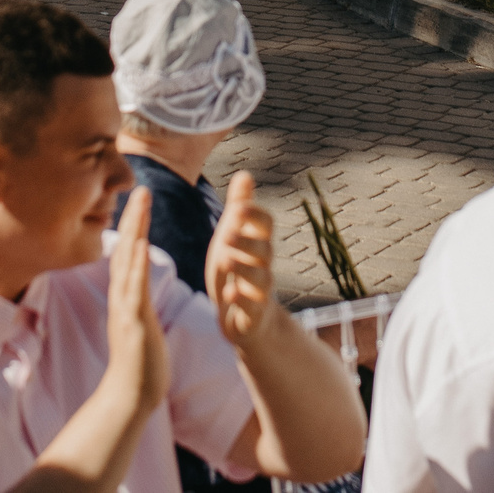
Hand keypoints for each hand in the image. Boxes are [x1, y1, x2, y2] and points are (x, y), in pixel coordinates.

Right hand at [103, 187, 169, 421]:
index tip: (141, 200)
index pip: (129, 253)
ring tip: (141, 202)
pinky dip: (137, 265)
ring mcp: (125, 308)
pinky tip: (142, 244)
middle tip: (140, 187)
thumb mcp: (140, 324)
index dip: (134, 226)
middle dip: (133, 218)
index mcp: (126, 296)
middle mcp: (121, 296)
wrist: (130, 396)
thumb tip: (141, 291)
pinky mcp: (133, 322)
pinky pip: (135, 289)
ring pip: (128, 260)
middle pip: (125, 248)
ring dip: (134, 230)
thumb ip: (138, 303)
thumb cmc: (140, 364)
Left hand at [202, 171, 281, 348]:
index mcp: (257, 244)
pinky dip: (242, 300)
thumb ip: (240, 208)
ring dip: (245, 269)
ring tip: (227, 259)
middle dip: (247, 241)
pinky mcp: (252, 315)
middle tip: (227, 233)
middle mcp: (263, 266)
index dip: (255, 214)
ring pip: (262, 279)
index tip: (237, 208)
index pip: (266, 224)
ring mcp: (260, 292)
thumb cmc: (239, 270)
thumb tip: (245, 173)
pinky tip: (230, 292)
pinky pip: (252, 308)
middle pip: (265, 250)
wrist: (246, 319)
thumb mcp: (233, 237)